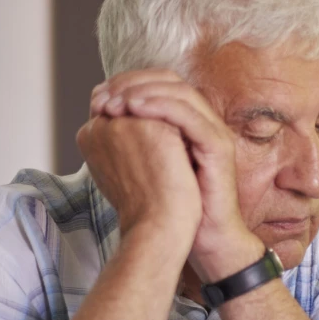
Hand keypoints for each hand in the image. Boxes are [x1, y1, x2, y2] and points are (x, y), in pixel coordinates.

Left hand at [90, 71, 261, 280]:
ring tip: (116, 103)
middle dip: (133, 83)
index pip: (161, 84)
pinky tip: (134, 110)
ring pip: (180, 93)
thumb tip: (102, 120)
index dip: (129, 83)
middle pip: (171, 81)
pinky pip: (189, 116)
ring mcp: (215, 133)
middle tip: (104, 96)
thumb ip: (134, 139)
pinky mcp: (219, 148)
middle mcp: (206, 123)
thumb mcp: (149, 164)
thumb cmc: (178, 208)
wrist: (204, 238)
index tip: (99, 96)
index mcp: (191, 124)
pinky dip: (159, 107)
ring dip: (143, 91)